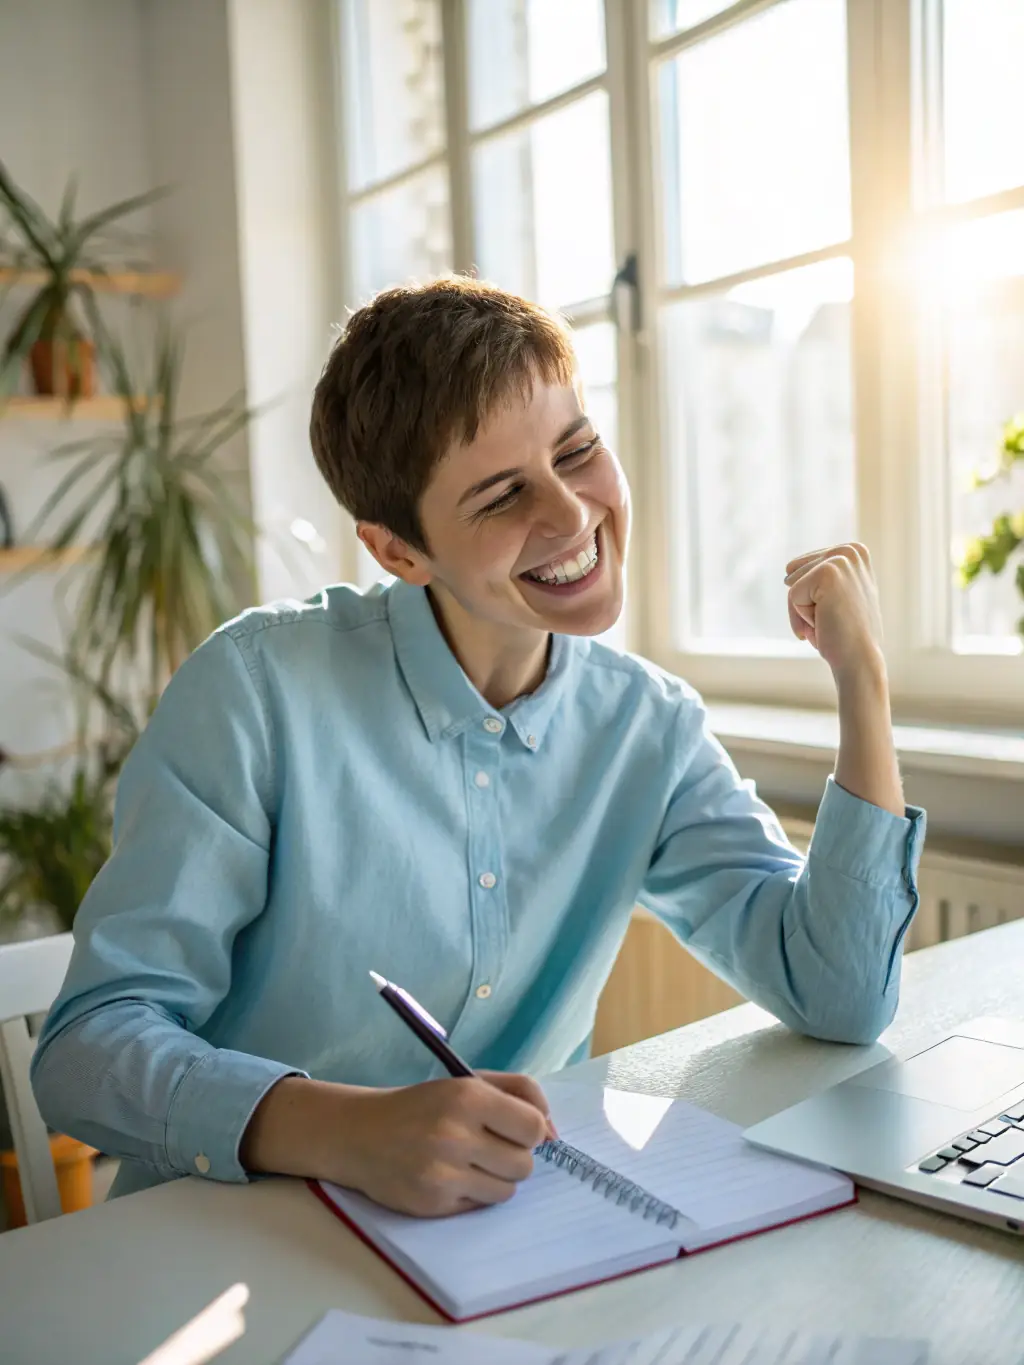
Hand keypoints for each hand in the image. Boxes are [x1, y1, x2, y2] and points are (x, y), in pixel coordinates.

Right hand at [333, 1071, 552, 1216]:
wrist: (362, 1134)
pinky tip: (449, 1178)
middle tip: (488, 1147)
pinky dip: (472, 1195)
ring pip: (507, 1191)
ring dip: (495, 1179)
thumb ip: (518, 1094)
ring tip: (469, 1163)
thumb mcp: (469, 1082)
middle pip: (524, 1164)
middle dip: (513, 1157)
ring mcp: (442, 1173)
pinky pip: (480, 1206)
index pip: (533, 1126)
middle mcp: (455, 1134)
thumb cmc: (424, 1106)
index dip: (531, 1131)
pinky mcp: (433, 1203)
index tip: (515, 1130)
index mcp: (467, 1097)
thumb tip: (554, 1133)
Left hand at [784, 543, 885, 683]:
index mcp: (854, 552)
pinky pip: (792, 596)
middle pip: (795, 572)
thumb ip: (821, 580)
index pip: (801, 568)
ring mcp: (841, 559)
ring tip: (830, 622)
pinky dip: (801, 617)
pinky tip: (825, 625)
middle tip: (831, 619)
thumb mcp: (836, 598)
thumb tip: (787, 570)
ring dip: (803, 610)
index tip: (835, 611)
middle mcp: (850, 550)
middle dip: (804, 603)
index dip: (810, 598)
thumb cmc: (844, 635)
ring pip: (792, 584)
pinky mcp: (828, 572)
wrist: (860, 660)